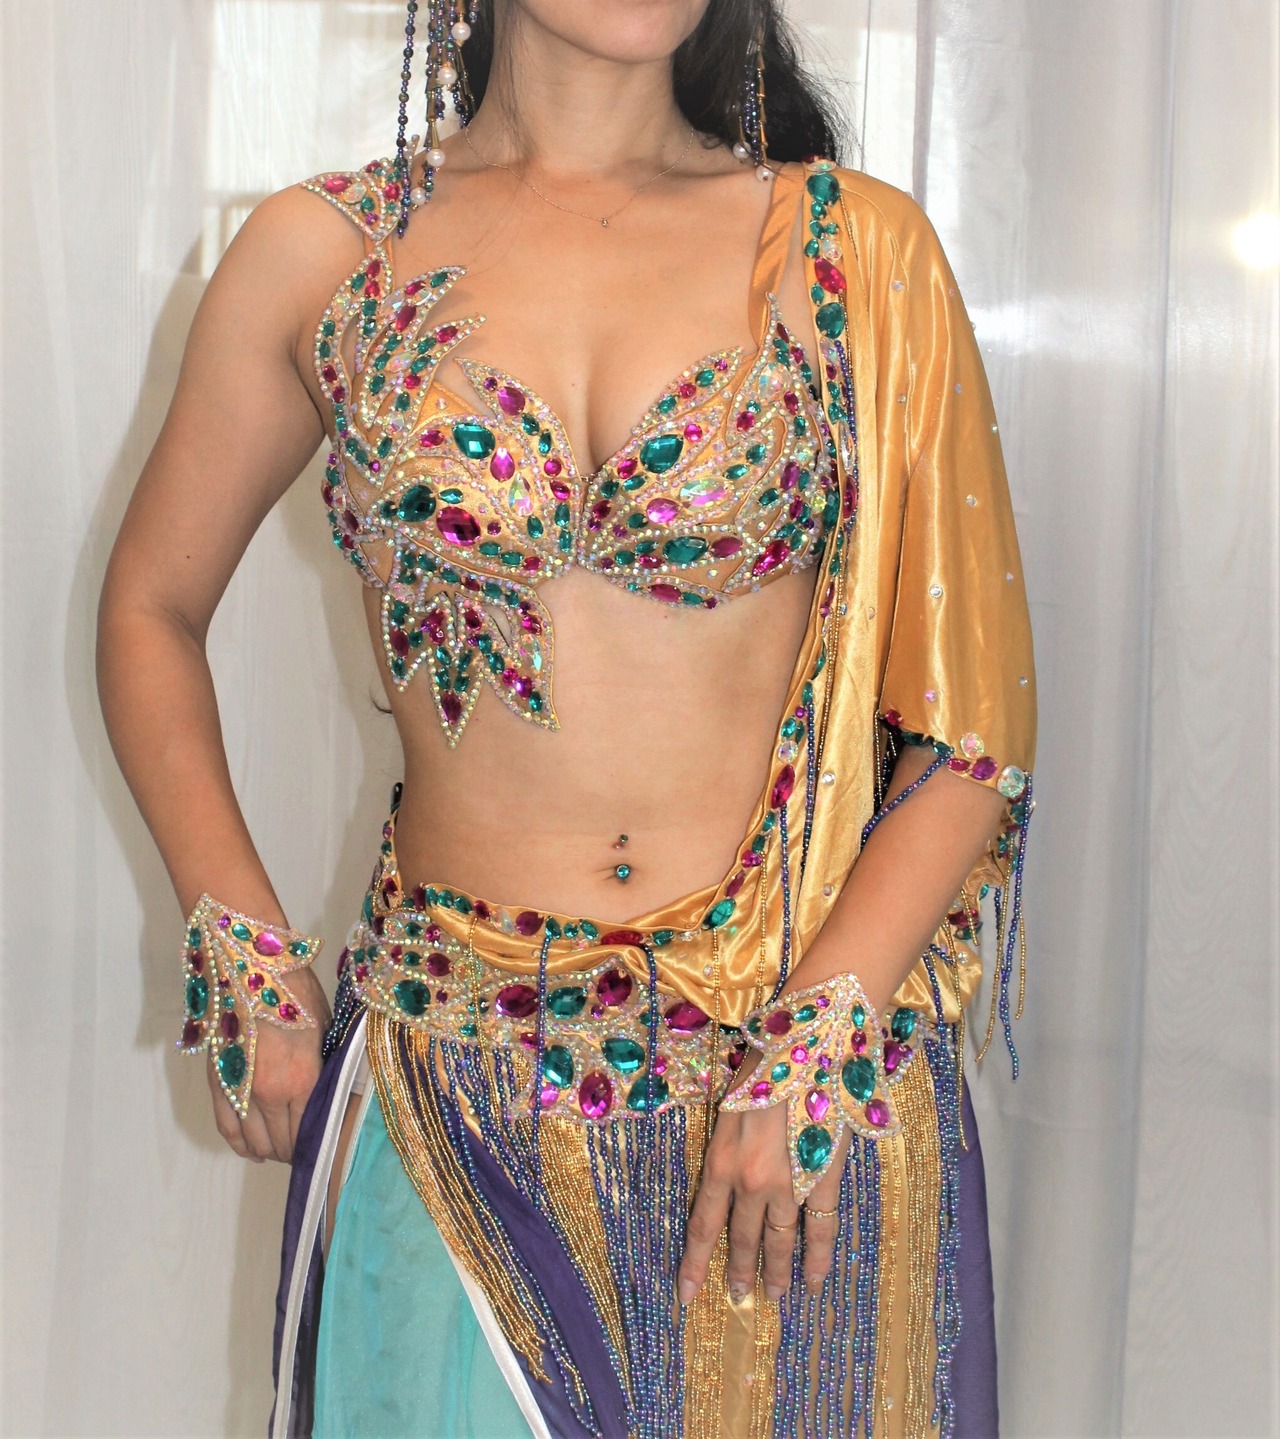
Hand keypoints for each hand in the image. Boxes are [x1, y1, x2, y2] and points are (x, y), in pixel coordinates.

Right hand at [208, 968, 330, 1162]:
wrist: (250, 967)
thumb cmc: (296, 992)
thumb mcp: (324, 1030)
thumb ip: (324, 1068)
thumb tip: (333, 1093)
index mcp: (303, 1079)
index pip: (310, 1132)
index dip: (316, 1145)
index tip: (323, 1146)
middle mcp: (271, 1093)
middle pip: (282, 1142)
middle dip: (294, 1151)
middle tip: (304, 1148)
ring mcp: (241, 1091)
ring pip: (254, 1142)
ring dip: (269, 1151)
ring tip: (281, 1149)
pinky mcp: (219, 1084)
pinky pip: (227, 1128)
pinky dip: (240, 1145)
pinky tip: (253, 1152)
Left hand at [677, 1051, 848, 1306]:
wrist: (809, 1044)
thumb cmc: (764, 1063)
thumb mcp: (729, 1105)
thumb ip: (728, 1144)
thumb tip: (728, 1167)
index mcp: (721, 1161)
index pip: (703, 1225)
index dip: (694, 1263)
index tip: (687, 1296)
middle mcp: (751, 1182)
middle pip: (742, 1238)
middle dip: (739, 1271)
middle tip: (738, 1297)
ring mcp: (791, 1186)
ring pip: (779, 1240)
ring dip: (776, 1271)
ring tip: (775, 1296)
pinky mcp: (825, 1180)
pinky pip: (821, 1229)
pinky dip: (817, 1257)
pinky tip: (815, 1281)